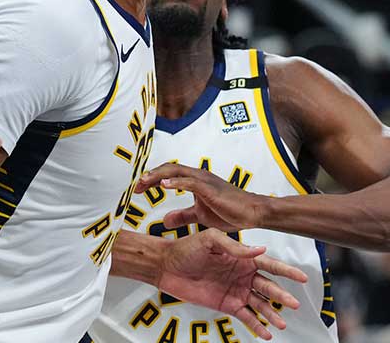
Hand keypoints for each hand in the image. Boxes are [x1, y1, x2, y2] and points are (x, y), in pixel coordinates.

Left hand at [136, 163, 269, 231]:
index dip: (152, 179)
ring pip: (176, 171)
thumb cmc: (230, 211)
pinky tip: (164, 184)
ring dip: (158, 175)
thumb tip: (164, 220)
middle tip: (136, 186)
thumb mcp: (200, 215)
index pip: (168, 174)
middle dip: (150, 175)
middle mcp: (197, 176)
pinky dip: (176, 181)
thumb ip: (183, 215)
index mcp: (194, 181)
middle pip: (168, 169)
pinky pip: (191, 182)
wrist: (252, 213)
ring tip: (144, 181)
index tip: (138, 188)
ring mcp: (204, 180)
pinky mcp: (211, 189)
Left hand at [157, 229, 307, 339]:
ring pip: (260, 304)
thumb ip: (234, 246)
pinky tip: (267, 333)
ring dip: (272, 314)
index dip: (286, 271)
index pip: (269, 264)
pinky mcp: (227, 304)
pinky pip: (246, 316)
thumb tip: (260, 249)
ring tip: (281, 324)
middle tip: (294, 304)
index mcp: (242, 257)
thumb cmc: (186, 249)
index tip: (302, 277)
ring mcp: (236, 290)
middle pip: (268, 287)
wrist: (167, 266)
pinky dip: (257, 325)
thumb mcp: (210, 241)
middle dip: (282, 296)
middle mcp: (243, 274)